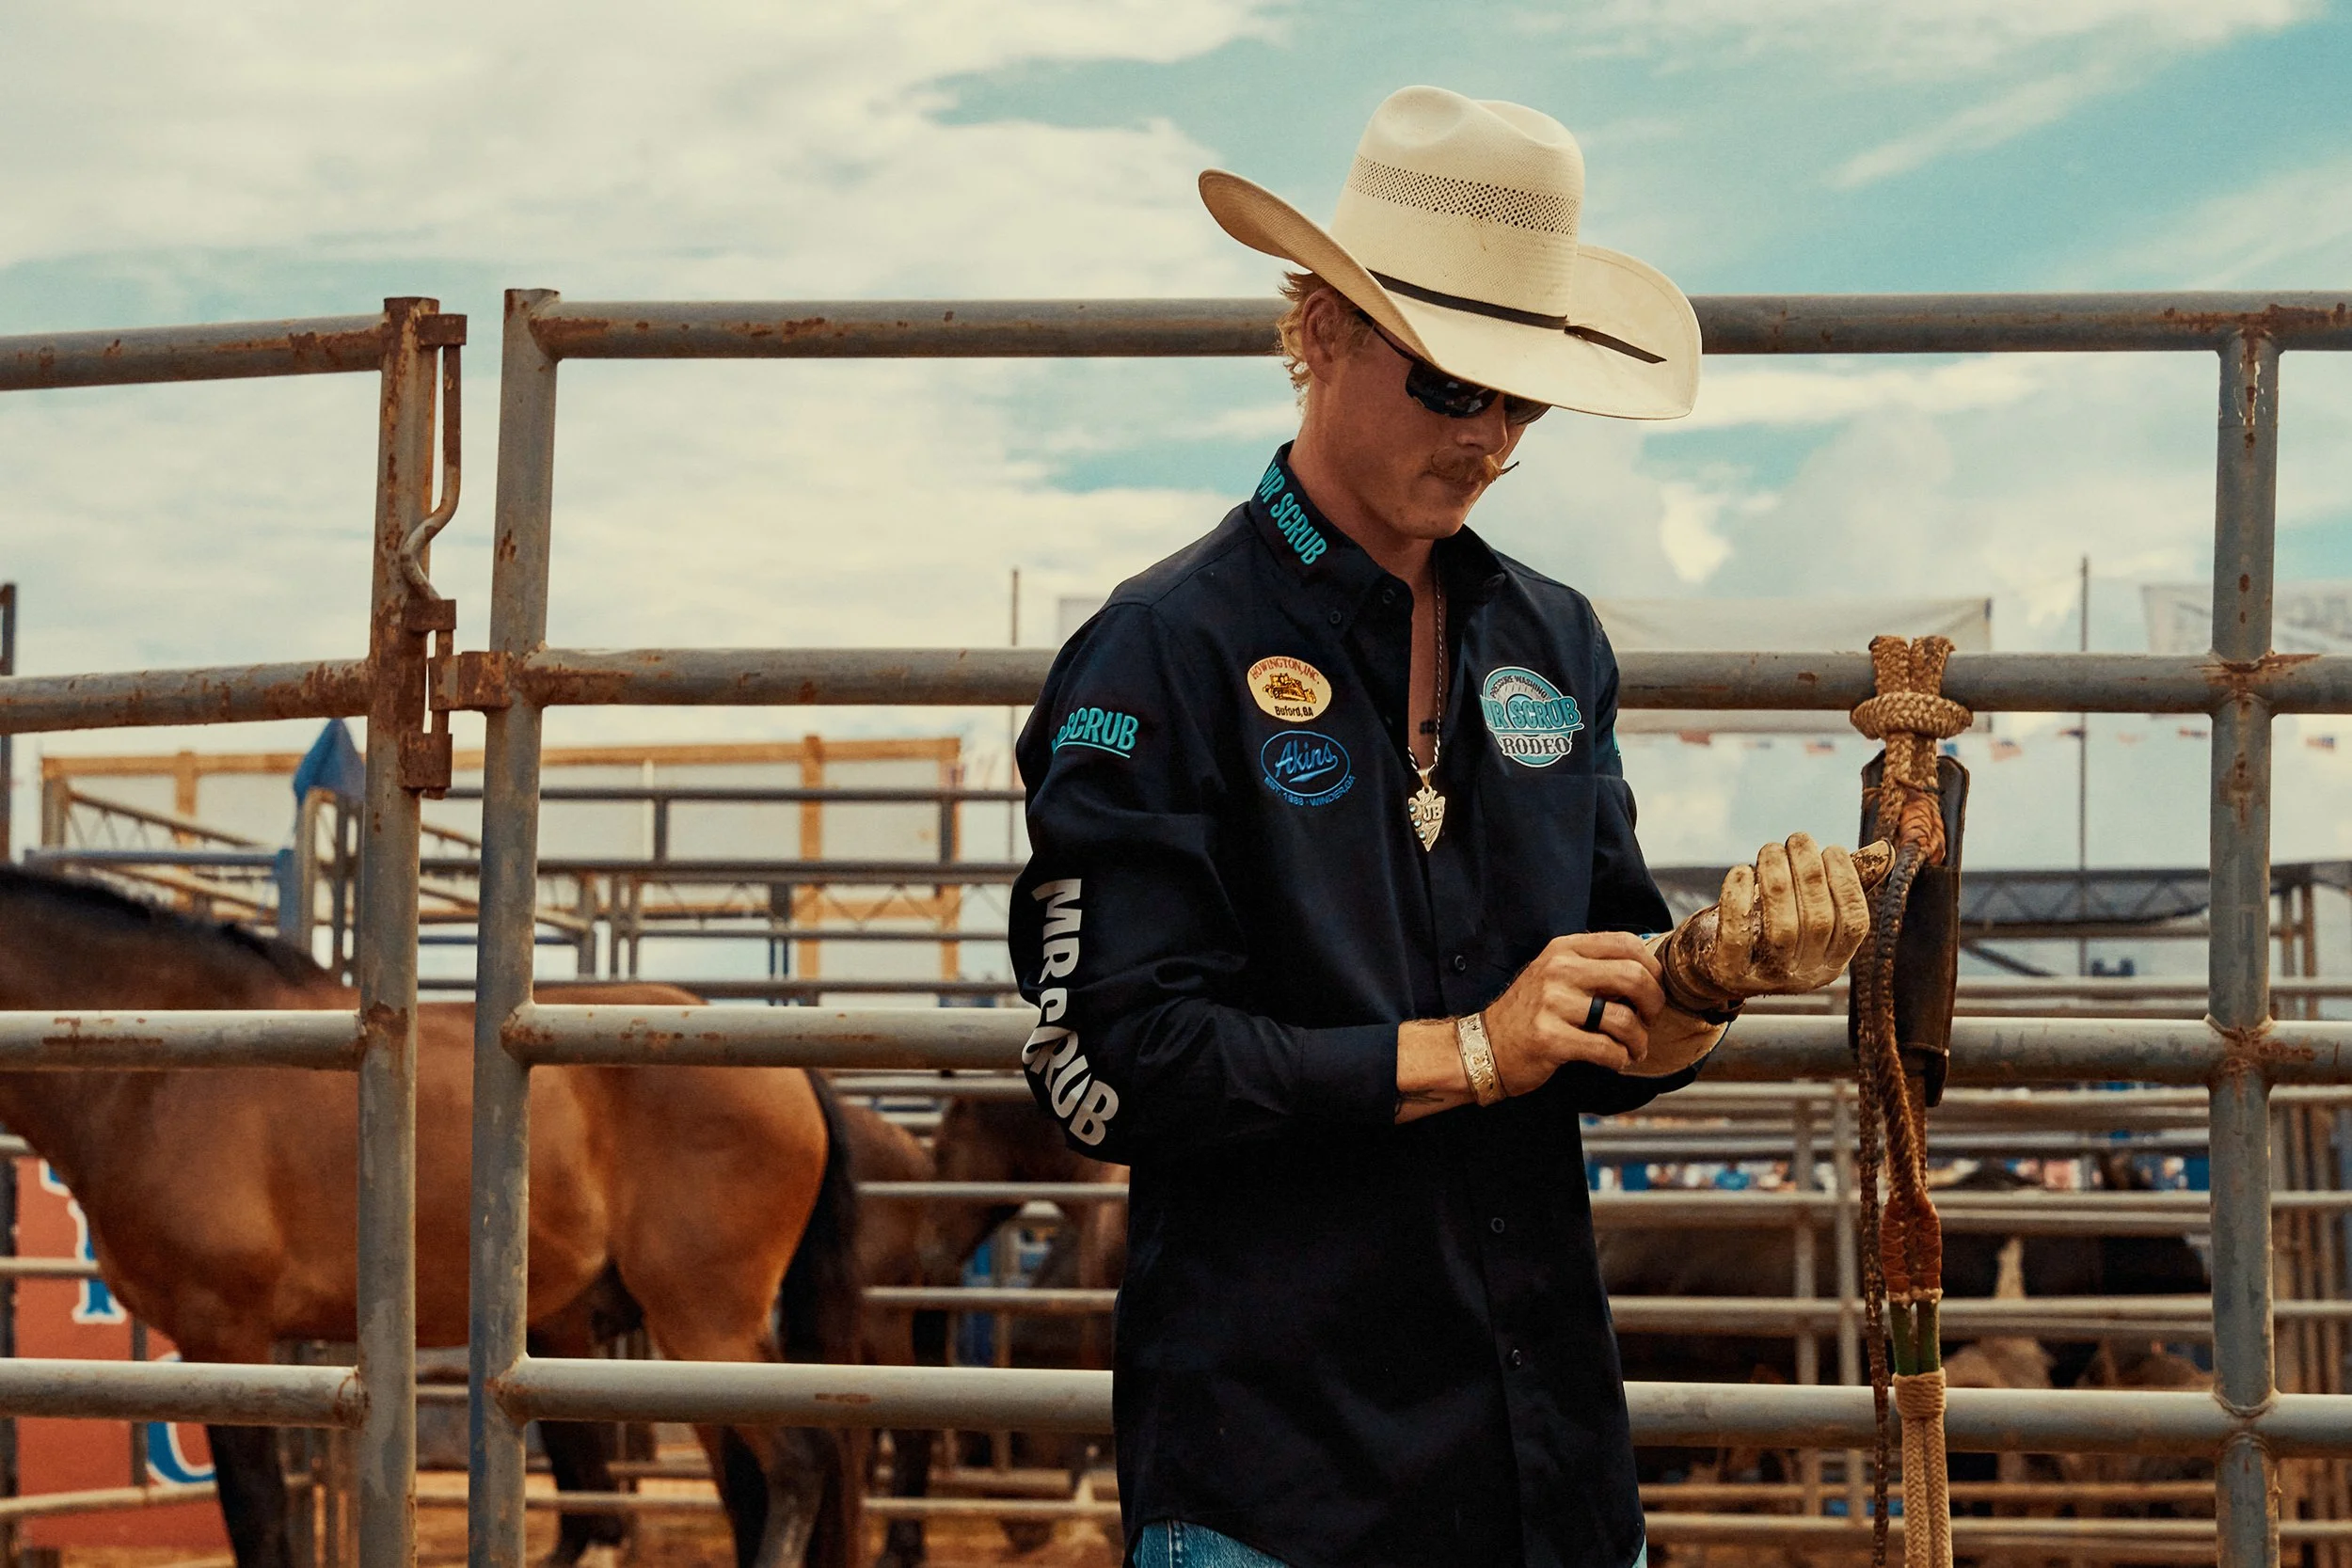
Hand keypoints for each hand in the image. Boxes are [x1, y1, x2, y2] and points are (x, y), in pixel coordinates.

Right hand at [1481, 931, 1665, 1092]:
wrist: (1486, 1045)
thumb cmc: (1530, 1012)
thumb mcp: (1556, 974)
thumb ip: (1594, 967)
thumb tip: (1647, 974)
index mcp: (1564, 948)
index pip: (1627, 943)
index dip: (1652, 968)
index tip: (1652, 989)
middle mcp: (1558, 970)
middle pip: (1634, 977)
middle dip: (1654, 1004)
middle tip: (1650, 1020)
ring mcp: (1552, 1004)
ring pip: (1624, 1019)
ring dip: (1639, 1040)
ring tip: (1635, 1048)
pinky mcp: (1550, 1038)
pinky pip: (1606, 1049)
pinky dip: (1620, 1059)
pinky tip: (1616, 1060)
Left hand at [1658, 833, 1885, 1012]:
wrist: (1711, 971)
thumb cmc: (1766, 928)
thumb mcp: (1804, 911)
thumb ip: (1839, 887)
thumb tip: (1884, 851)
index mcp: (1831, 962)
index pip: (1855, 924)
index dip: (1847, 882)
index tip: (1833, 848)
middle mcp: (1804, 976)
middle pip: (1817, 921)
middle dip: (1808, 871)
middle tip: (1797, 838)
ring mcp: (1767, 979)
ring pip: (1782, 928)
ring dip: (1777, 878)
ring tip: (1771, 848)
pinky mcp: (1729, 973)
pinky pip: (1738, 935)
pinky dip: (1738, 899)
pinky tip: (1740, 871)